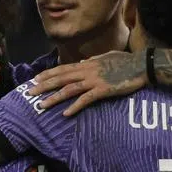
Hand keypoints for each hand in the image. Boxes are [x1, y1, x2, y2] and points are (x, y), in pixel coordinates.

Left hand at [28, 51, 146, 115]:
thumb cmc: (125, 61)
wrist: (141, 65)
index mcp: (87, 64)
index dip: (48, 74)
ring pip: (69, 89)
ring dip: (54, 98)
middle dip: (44, 86)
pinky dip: (75, 107)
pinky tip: (65, 114)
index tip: (35, 79)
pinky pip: (86, 100)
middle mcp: (87, 70)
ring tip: (41, 106)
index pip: (62, 69)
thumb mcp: (105, 57)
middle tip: (30, 93)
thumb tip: (81, 63)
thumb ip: (92, 61)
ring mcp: (94, 80)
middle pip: (60, 78)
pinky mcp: (103, 90)